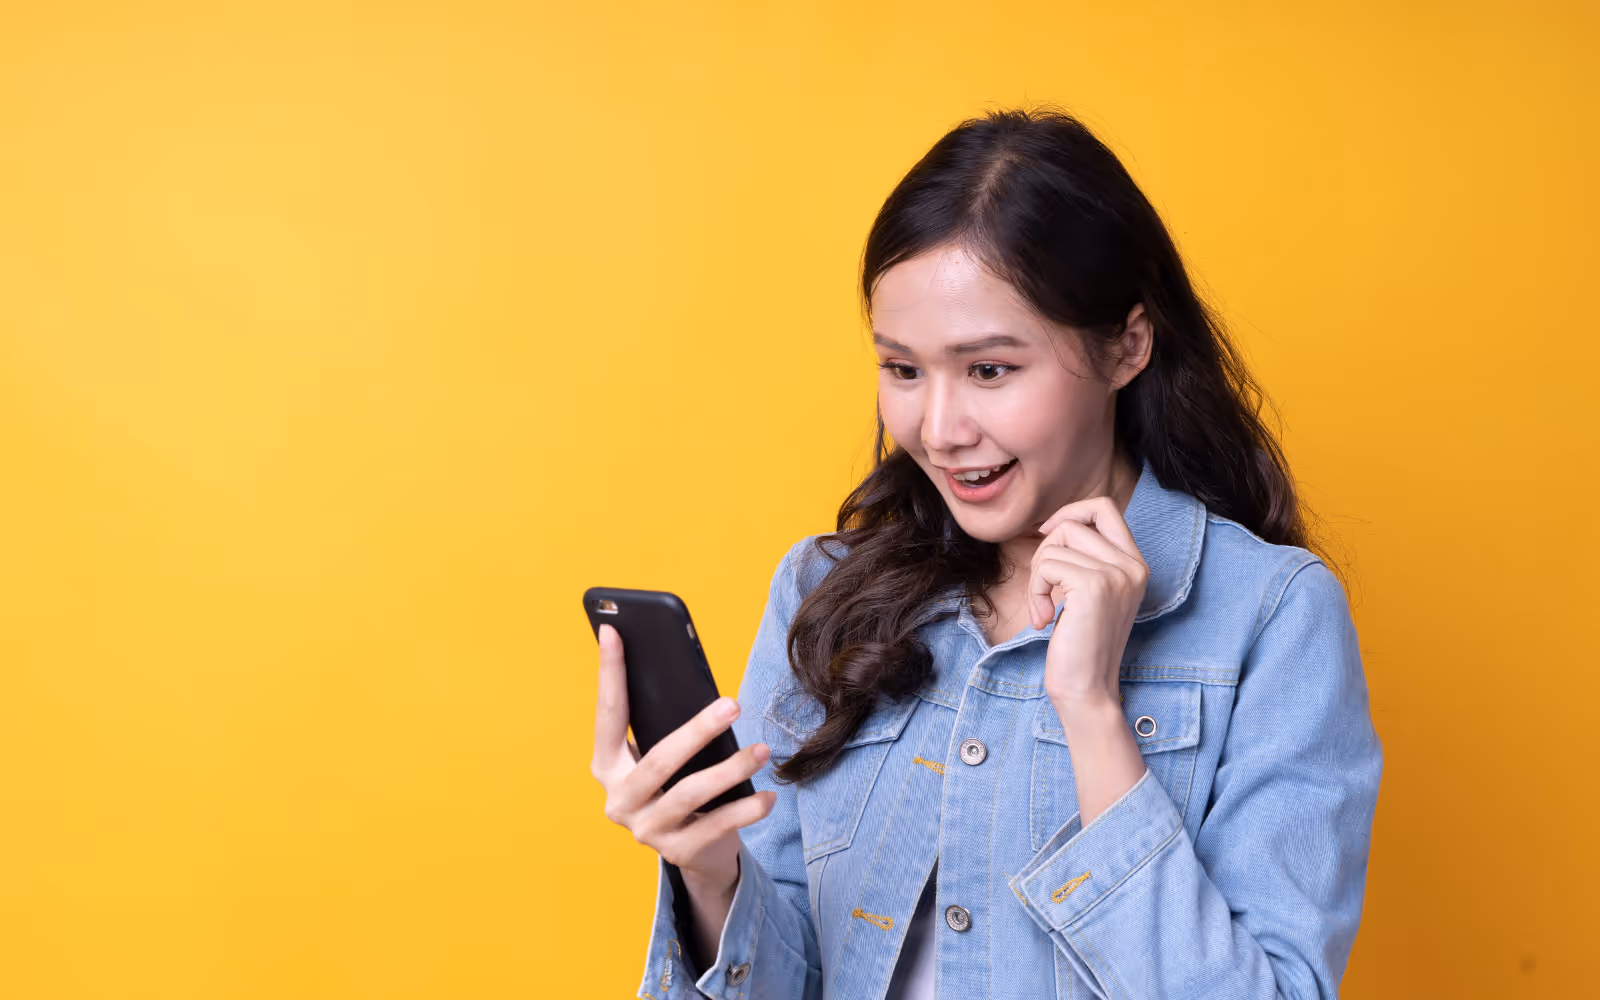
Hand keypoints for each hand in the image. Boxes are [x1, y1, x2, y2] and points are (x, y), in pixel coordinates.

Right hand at [590, 624, 775, 890]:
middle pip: (658, 760)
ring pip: (690, 794)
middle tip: (733, 704)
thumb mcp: (668, 756)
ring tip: (762, 750)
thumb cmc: (681, 784)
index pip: (608, 714)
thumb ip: (665, 725)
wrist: (697, 851)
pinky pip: (716, 826)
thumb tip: (684, 674)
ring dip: (731, 769)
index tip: (613, 630)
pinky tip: (768, 796)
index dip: (609, 673)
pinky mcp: (678, 853)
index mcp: (607, 766)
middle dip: (698, 730)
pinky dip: (746, 809)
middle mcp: (619, 800)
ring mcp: (646, 830)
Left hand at [1029, 496, 1149, 712]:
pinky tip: (1044, 620)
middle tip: (1044, 587)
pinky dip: (1035, 591)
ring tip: (1044, 609)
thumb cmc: (1079, 646)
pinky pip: (1047, 566)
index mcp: (1135, 565)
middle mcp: (1133, 566)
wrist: (1087, 690)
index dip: (1070, 514)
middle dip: (1046, 550)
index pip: (1104, 508)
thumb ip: (1086, 559)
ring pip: (1055, 544)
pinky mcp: (1094, 586)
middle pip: (1073, 523)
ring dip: (1037, 577)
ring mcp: (1117, 575)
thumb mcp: (1089, 593)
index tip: (1048, 537)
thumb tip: (1054, 525)